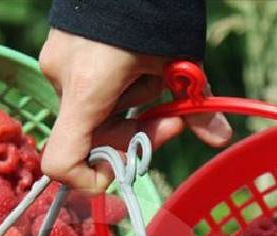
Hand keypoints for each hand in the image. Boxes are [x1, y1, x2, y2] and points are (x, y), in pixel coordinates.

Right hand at [38, 29, 231, 192]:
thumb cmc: (156, 11)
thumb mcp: (180, 62)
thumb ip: (194, 107)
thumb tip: (220, 138)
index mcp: (88, 91)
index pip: (62, 162)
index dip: (92, 178)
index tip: (128, 161)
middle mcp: (62, 80)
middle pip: (91, 138)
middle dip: (134, 133)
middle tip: (172, 115)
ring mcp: (57, 63)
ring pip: (92, 111)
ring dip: (128, 106)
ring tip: (154, 72)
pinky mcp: (60, 48)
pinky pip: (87, 86)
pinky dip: (114, 87)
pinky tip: (136, 61)